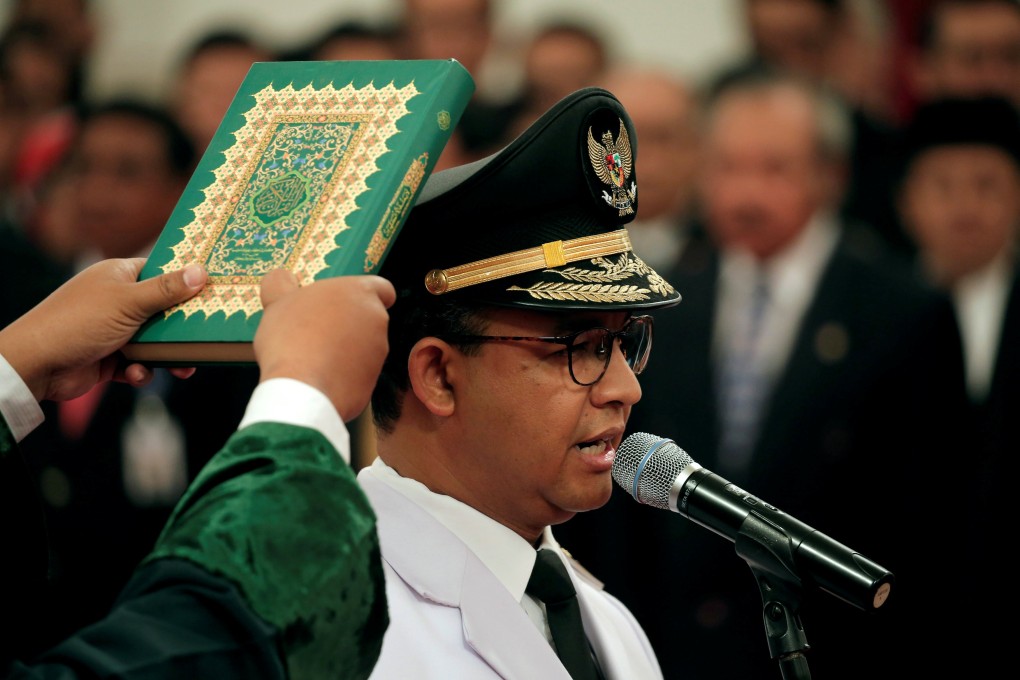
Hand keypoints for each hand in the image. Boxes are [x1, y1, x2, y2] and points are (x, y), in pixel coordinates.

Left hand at [0, 258, 207, 401]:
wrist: (36, 364)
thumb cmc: (78, 322)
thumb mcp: (129, 302)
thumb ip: (167, 289)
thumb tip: (202, 271)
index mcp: (119, 276)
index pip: (161, 271)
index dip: (187, 281)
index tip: (213, 290)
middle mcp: (117, 300)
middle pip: (163, 310)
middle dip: (182, 328)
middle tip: (206, 336)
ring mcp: (113, 329)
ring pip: (155, 341)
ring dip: (166, 355)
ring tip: (183, 369)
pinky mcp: (109, 357)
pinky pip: (138, 363)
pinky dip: (141, 371)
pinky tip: (135, 374)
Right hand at [255, 270, 394, 420]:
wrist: (302, 390)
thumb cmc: (290, 338)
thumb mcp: (277, 301)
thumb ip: (281, 283)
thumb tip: (281, 276)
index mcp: (360, 293)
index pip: (382, 288)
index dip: (368, 294)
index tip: (349, 303)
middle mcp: (377, 320)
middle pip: (368, 318)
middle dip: (348, 324)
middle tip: (316, 330)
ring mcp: (379, 352)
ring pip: (365, 347)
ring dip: (345, 349)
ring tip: (312, 356)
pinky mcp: (373, 381)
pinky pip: (358, 373)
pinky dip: (343, 374)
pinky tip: (319, 377)